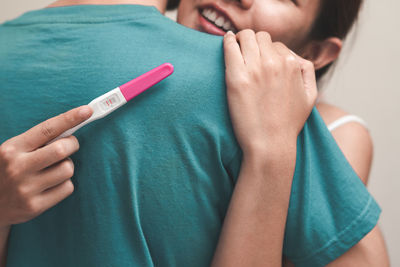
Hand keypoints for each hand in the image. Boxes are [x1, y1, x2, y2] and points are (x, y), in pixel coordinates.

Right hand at [0, 105, 92, 227]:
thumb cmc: (7, 171)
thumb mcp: (13, 151)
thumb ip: (37, 141)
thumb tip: (71, 127)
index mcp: (12, 148)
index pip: (47, 129)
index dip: (70, 118)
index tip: (87, 111)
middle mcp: (18, 167)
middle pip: (62, 150)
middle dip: (71, 145)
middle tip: (68, 146)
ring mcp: (26, 188)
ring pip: (68, 169)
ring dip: (67, 166)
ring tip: (53, 170)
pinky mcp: (35, 206)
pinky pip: (67, 188)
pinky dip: (65, 184)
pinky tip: (51, 186)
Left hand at [223, 30, 317, 155]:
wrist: (270, 144)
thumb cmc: (288, 124)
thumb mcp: (310, 96)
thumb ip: (307, 72)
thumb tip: (296, 58)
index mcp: (292, 64)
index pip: (277, 45)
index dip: (267, 53)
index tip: (259, 61)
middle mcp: (274, 63)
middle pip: (261, 37)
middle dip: (254, 42)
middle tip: (245, 51)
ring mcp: (255, 69)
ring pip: (246, 37)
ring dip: (241, 39)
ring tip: (235, 46)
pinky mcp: (237, 78)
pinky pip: (229, 47)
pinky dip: (227, 41)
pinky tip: (226, 43)